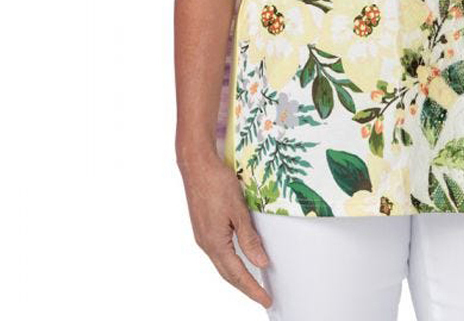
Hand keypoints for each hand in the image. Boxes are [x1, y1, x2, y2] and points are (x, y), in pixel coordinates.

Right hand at [179, 150, 272, 308]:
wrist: (196, 165)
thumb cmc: (217, 182)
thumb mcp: (238, 210)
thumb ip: (249, 238)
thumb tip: (261, 263)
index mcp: (215, 242)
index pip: (237, 274)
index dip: (253, 288)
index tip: (266, 300)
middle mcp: (206, 243)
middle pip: (228, 274)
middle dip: (246, 287)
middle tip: (264, 296)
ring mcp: (203, 236)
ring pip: (222, 264)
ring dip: (237, 275)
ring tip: (254, 283)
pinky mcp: (203, 227)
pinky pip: (218, 252)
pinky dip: (230, 262)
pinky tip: (239, 259)